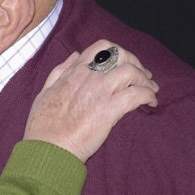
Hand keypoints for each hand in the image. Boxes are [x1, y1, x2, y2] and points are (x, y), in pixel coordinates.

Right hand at [23, 40, 158, 161]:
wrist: (48, 147)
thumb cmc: (43, 124)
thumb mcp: (45, 90)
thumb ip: (60, 70)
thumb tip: (74, 55)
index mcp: (74, 71)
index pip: (102, 47)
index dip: (118, 52)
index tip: (125, 63)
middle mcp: (89, 76)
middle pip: (122, 55)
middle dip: (136, 63)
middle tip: (143, 76)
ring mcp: (100, 91)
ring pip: (132, 72)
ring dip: (145, 79)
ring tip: (151, 90)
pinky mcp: (110, 110)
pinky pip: (137, 94)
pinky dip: (148, 96)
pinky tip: (151, 103)